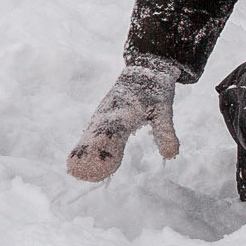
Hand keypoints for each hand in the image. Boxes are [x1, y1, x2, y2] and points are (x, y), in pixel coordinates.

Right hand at [68, 60, 179, 180]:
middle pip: (95, 136)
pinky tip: (76, 164)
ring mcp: (101, 115)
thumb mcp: (164, 110)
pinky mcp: (99, 118)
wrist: (143, 71)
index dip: (107, 150)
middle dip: (89, 156)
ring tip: (75, 172)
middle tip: (82, 175)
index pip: (114, 133)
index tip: (104, 168)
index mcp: (126, 111)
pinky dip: (83, 147)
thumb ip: (165, 132)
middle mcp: (109, 113)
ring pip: (89, 135)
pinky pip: (88, 134)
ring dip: (83, 153)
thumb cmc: (156, 91)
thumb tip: (171, 155)